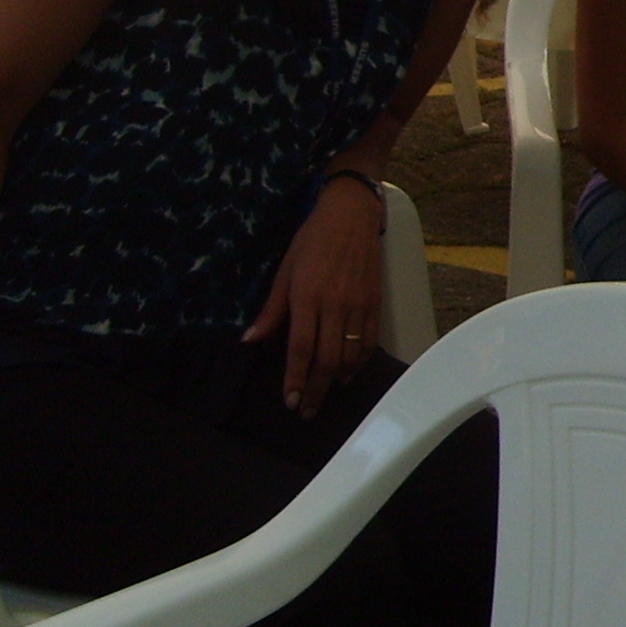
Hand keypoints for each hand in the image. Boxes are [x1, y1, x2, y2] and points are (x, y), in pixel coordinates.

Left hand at [244, 177, 385, 416]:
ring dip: (337, 380)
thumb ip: (271, 310)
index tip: (291, 401)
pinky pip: (370, 341)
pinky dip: (360, 362)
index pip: (301, 349)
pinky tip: (349, 372)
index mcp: (307, 297)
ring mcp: (359, 304)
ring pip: (350, 355)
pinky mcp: (375, 301)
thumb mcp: (284, 270)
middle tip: (308, 411)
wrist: (351, 215)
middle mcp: (335, 304)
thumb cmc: (313, 240)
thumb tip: (251, 340)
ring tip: (327, 395)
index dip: (296, 380)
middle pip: (327, 360)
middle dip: (317, 390)